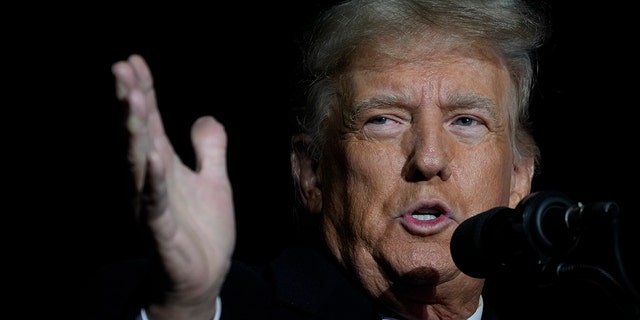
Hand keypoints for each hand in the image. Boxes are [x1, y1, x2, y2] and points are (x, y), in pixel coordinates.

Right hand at [112, 54, 235, 319]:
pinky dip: (153, 180)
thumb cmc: (203, 229)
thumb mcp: (215, 181)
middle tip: (122, 67)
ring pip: (139, 162)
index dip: (144, 91)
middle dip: (131, 101)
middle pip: (139, 135)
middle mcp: (151, 180)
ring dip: (137, 131)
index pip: (151, 122)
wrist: (204, 275)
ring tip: (133, 99)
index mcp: (163, 166)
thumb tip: (206, 117)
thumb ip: (210, 149)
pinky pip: (155, 202)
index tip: (134, 59)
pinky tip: (152, 156)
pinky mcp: (161, 230)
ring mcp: (153, 204)